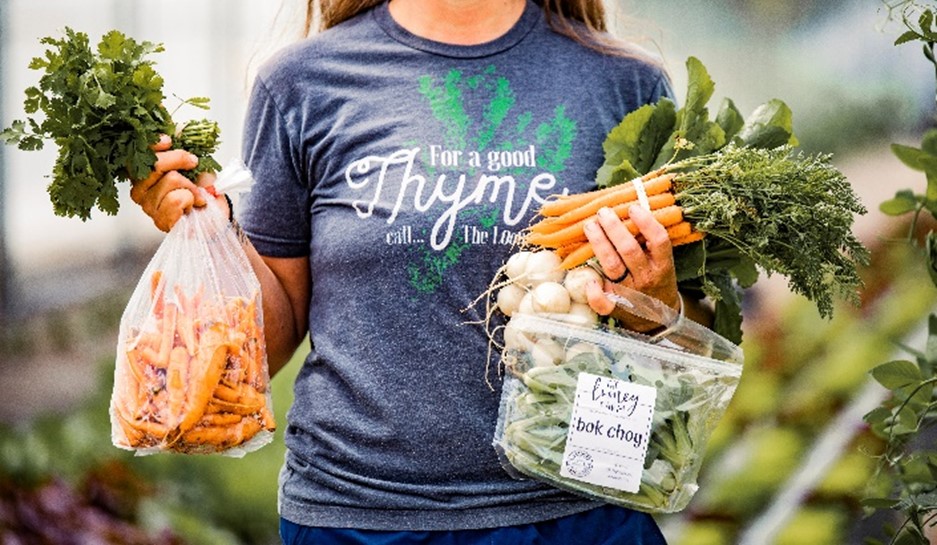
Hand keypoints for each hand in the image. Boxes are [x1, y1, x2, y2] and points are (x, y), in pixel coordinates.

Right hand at [129, 135, 224, 231]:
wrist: (214, 220)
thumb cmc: (200, 193)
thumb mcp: (196, 167)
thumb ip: (185, 151)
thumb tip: (181, 128)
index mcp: (143, 174)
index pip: (136, 153)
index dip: (152, 144)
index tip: (168, 140)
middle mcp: (140, 189)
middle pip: (155, 163)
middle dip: (179, 159)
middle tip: (193, 163)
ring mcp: (148, 205)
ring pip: (170, 179)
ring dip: (191, 185)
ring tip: (196, 194)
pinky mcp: (160, 220)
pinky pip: (177, 199)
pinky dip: (192, 199)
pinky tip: (193, 205)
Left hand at [582, 205, 679, 326]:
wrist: (658, 318)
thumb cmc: (657, 281)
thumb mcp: (662, 262)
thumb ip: (650, 242)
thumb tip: (630, 210)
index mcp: (662, 265)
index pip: (659, 241)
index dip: (646, 223)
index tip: (633, 208)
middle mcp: (646, 278)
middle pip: (630, 251)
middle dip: (614, 229)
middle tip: (603, 212)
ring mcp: (630, 293)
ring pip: (612, 266)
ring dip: (599, 244)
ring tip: (590, 225)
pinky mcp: (615, 306)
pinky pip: (603, 302)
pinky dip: (594, 292)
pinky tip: (588, 280)